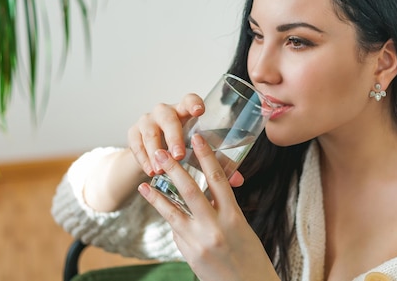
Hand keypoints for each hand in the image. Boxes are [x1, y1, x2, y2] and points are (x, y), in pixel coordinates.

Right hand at [128, 93, 204, 175]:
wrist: (155, 152)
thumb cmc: (182, 146)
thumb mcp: (196, 147)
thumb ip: (212, 157)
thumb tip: (233, 177)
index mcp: (184, 110)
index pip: (189, 100)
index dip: (194, 103)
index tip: (199, 111)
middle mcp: (165, 111)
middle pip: (168, 119)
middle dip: (174, 138)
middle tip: (179, 155)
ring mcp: (147, 120)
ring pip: (151, 133)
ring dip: (156, 153)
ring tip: (162, 170)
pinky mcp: (134, 132)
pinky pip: (137, 145)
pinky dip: (144, 159)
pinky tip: (150, 171)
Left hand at [138, 134, 279, 280]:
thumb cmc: (251, 258)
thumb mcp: (243, 229)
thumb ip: (224, 211)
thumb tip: (206, 196)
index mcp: (234, 217)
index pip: (218, 179)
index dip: (206, 156)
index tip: (197, 138)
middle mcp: (215, 227)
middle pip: (191, 191)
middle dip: (174, 170)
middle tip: (162, 152)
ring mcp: (199, 242)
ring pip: (173, 212)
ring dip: (157, 194)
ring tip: (145, 181)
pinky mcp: (189, 254)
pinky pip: (176, 230)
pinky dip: (168, 215)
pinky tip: (157, 203)